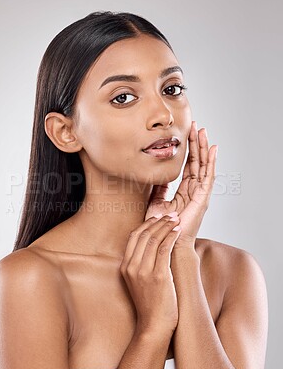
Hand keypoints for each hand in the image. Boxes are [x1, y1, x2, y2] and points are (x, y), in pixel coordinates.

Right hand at [120, 214, 181, 336]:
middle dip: (158, 221)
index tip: (158, 218)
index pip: (133, 237)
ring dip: (166, 226)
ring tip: (175, 219)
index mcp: (125, 266)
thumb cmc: (150, 303)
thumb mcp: (139, 281)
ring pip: (153, 239)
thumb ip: (142, 263)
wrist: (154, 325)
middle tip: (170, 214)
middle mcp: (131, 266)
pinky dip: (171, 237)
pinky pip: (163, 249)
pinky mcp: (157, 276)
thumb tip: (154, 245)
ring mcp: (143, 271)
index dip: (146, 224)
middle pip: (143, 235)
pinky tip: (177, 231)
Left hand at [145, 121, 217, 250]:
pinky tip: (213, 150)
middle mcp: (195, 190)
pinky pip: (208, 176)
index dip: (188, 150)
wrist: (166, 241)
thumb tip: (156, 174)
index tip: (187, 134)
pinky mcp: (202, 198)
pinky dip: (211, 163)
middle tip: (196, 126)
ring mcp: (200, 194)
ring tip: (204, 132)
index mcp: (185, 190)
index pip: (189, 165)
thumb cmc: (161, 226)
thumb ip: (158, 188)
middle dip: (197, 144)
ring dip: (204, 148)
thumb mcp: (156, 202)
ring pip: (204, 166)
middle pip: (198, 162)